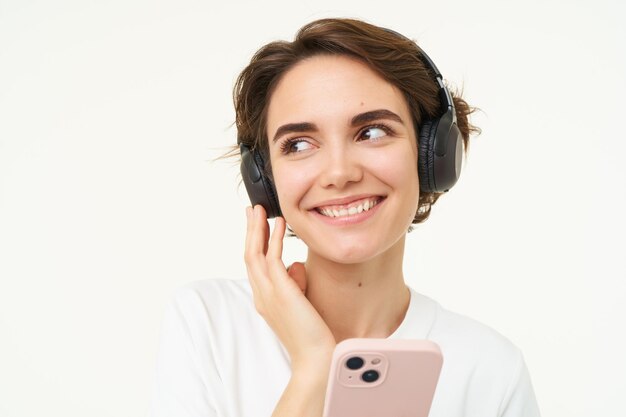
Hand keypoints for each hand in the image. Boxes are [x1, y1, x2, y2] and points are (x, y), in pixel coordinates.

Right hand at [244, 205, 335, 367]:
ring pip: (255, 254)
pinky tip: (278, 224)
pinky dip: (274, 239)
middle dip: (250, 230)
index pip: (255, 265)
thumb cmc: (312, 334)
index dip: (254, 242)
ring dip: (256, 229)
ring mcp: (268, 293)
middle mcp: (262, 295)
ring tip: (259, 210)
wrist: (315, 358)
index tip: (256, 225)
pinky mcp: (281, 292)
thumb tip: (296, 266)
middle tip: (251, 210)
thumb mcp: (301, 303)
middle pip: (250, 255)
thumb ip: (296, 283)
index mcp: (265, 299)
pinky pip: (273, 258)